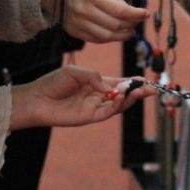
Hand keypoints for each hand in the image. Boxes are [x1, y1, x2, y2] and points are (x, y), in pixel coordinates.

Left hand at [9, 66, 154, 130]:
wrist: (37, 99)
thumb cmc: (54, 82)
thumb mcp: (76, 72)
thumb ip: (95, 77)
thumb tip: (110, 87)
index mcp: (96, 83)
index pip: (118, 82)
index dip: (131, 82)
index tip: (144, 79)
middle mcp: (98, 95)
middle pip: (123, 95)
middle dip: (137, 92)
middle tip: (151, 89)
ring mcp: (95, 107)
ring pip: (118, 105)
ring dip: (130, 99)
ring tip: (141, 91)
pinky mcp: (90, 117)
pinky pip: (108, 112)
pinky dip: (117, 105)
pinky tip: (122, 97)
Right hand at [41, 0, 148, 42]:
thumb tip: (126, 8)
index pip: (120, 10)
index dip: (136, 14)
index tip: (146, 13)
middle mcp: (84, 11)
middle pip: (115, 25)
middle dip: (131, 25)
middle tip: (138, 22)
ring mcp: (78, 23)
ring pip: (106, 36)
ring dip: (122, 36)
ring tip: (129, 31)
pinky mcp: (73, 31)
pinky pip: (95, 39)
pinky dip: (108, 39)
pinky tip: (115, 34)